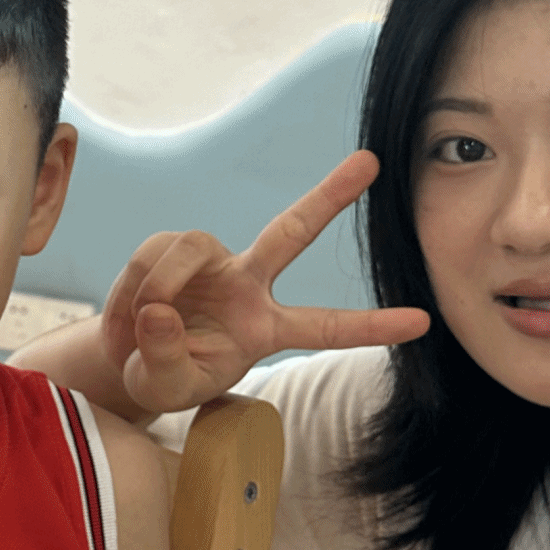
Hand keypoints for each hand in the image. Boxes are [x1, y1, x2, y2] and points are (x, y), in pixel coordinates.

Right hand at [101, 151, 429, 412]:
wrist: (127, 361)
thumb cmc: (163, 377)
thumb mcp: (168, 388)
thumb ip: (168, 359)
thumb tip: (161, 312)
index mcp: (265, 329)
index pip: (326, 327)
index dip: (371, 325)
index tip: (422, 322)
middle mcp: (248, 287)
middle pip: (292, 232)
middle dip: (329, 196)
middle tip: (371, 161)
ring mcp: (212, 262)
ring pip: (191, 247)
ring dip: (160, 286)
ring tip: (142, 323)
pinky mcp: (172, 249)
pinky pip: (151, 256)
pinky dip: (131, 289)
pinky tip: (127, 315)